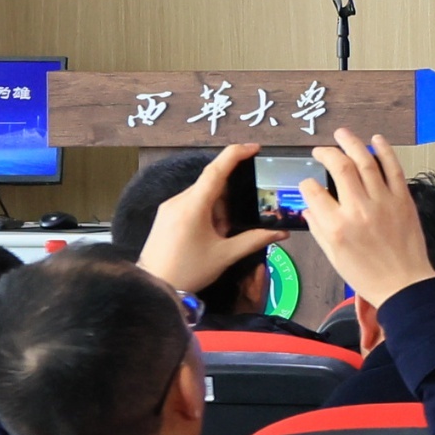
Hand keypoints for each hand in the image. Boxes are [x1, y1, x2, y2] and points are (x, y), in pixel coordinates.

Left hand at [137, 144, 279, 298]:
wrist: (153, 286)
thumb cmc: (188, 270)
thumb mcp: (225, 255)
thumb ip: (255, 239)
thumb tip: (281, 233)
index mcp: (193, 207)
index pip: (216, 171)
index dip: (236, 155)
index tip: (254, 148)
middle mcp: (178, 201)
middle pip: (211, 184)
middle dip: (230, 198)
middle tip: (239, 220)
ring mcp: (169, 208)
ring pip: (202, 195)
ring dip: (218, 208)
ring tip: (222, 234)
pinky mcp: (165, 216)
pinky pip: (191, 204)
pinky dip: (207, 212)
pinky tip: (211, 233)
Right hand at [298, 132, 434, 308]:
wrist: (403, 283)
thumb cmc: (365, 273)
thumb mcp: (331, 255)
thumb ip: (318, 227)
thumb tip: (308, 206)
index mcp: (335, 226)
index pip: (312, 191)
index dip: (306, 183)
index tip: (308, 182)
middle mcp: (358, 210)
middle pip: (340, 168)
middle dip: (327, 152)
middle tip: (321, 149)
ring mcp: (384, 202)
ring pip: (367, 163)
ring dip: (353, 143)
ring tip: (343, 133)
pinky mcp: (403, 200)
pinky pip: (394, 169)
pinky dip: (385, 151)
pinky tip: (376, 139)